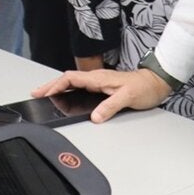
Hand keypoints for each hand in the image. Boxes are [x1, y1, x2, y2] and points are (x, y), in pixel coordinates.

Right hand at [31, 67, 171, 123]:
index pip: (71, 78)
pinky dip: (69, 91)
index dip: (56, 85)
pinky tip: (66, 97)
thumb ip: (110, 106)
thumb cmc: (144, 87)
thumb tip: (94, 116)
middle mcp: (97, 78)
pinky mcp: (103, 87)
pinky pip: (80, 87)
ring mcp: (99, 82)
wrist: (156, 82)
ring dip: (59, 88)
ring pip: (73, 83)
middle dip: (51, 86)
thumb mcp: (128, 97)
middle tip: (36, 93)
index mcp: (99, 78)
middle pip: (68, 79)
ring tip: (46, 95)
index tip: (44, 93)